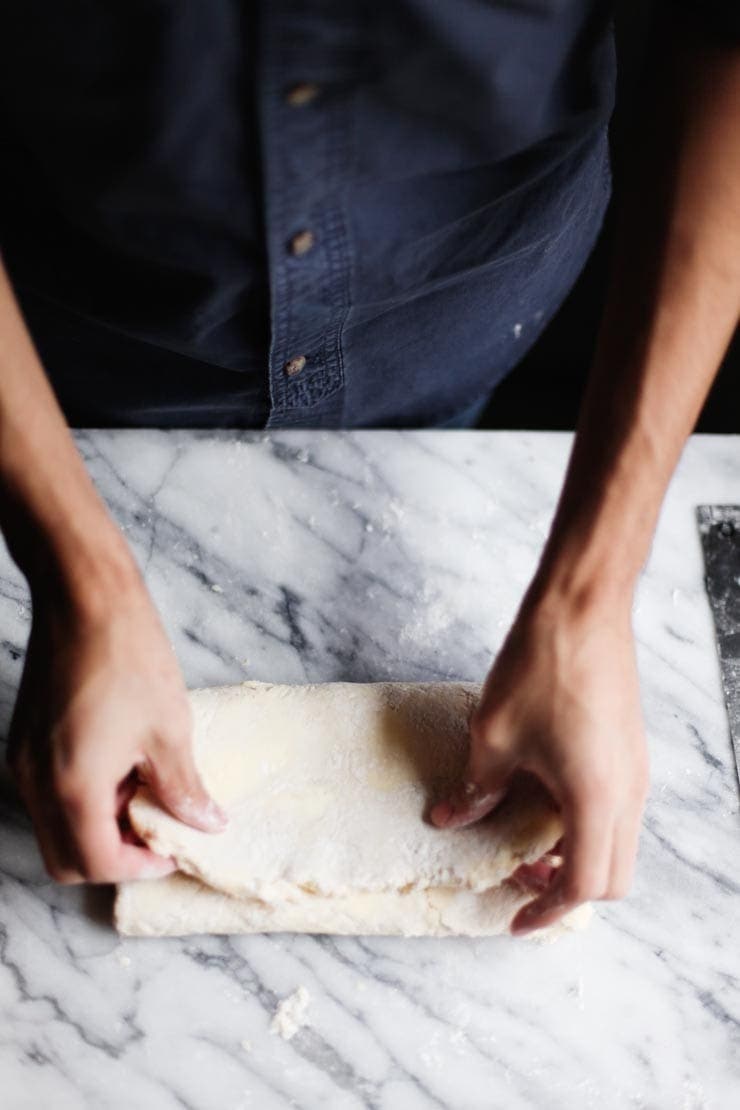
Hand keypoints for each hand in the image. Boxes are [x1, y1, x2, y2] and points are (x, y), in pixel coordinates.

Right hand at [6, 562, 226, 883]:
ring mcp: (23, 761)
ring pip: (55, 827)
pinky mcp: (25, 740)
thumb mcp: (169, 730)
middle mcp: (35, 783)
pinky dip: (82, 799)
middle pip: (66, 858)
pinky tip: (121, 764)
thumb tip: (206, 823)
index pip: (97, 863)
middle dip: (114, 857)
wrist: (85, 599)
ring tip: (144, 789)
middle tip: (158, 830)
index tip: (174, 849)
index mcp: (71, 788)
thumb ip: (183, 789)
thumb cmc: (129, 657)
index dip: (140, 867)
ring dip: (98, 827)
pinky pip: (49, 793)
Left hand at [431, 594, 648, 933]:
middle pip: (613, 875)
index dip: (547, 909)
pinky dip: (582, 822)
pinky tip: (539, 795)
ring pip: (616, 841)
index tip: (514, 918)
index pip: (585, 884)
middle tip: (517, 876)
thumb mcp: (494, 735)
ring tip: (521, 836)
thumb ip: (477, 788)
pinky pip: (615, 808)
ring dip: (575, 853)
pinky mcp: (629, 749)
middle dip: (567, 888)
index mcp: (597, 799)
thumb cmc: (541, 667)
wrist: (582, 606)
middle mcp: (628, 793)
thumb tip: (449, 818)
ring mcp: (635, 770)